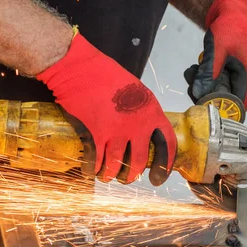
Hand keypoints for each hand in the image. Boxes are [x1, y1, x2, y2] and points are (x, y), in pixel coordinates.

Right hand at [37, 32, 176, 185]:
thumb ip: (141, 112)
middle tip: (126, 179)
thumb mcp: (134, 90)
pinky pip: (96, 161)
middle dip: (131, 175)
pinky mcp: (95, 134)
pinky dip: (92, 169)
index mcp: (151, 111)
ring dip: (110, 175)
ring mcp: (116, 131)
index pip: (167, 144)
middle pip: (140, 162)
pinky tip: (90, 170)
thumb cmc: (104, 74)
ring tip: (105, 176)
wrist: (79, 67)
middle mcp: (137, 124)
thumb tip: (141, 130)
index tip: (158, 178)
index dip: (165, 165)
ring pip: (116, 165)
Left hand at [184, 0, 246, 108]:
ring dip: (206, 86)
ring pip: (223, 93)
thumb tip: (198, 92)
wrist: (235, 15)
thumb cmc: (230, 28)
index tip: (201, 103)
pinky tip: (199, 69)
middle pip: (229, 100)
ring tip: (194, 72)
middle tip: (192, 83)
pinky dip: (210, 80)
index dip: (219, 108)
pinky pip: (222, 85)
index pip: (238, 105)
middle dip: (207, 95)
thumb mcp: (217, 49)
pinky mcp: (239, 76)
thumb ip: (208, 72)